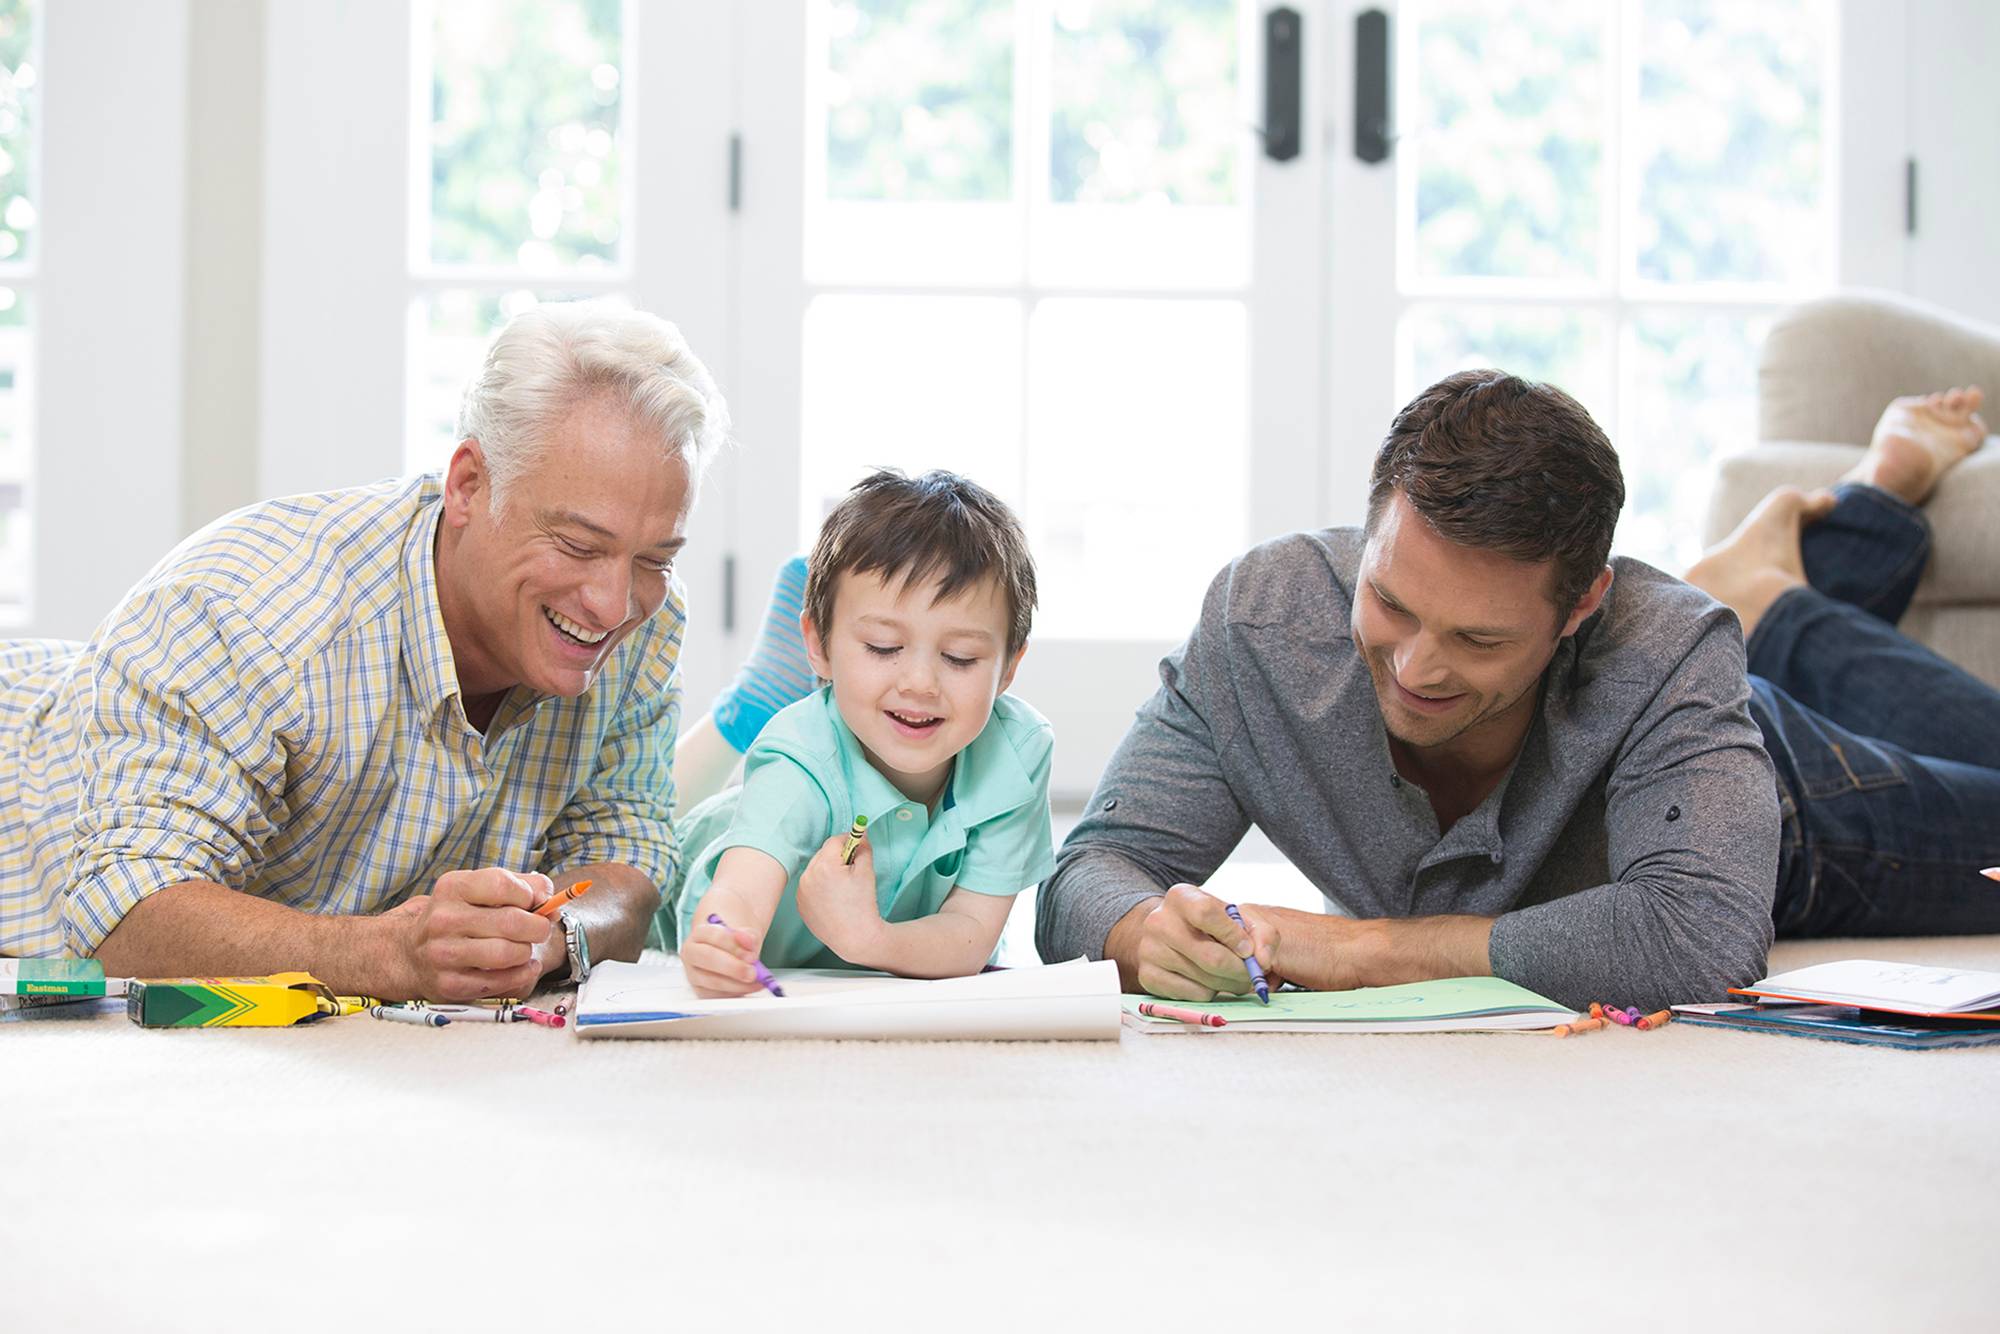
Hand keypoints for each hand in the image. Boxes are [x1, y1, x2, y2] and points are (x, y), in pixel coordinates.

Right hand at [379, 868, 555, 1001]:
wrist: (412, 953)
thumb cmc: (460, 917)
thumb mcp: (482, 889)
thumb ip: (524, 885)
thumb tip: (551, 900)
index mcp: (453, 888)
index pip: (503, 884)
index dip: (529, 895)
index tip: (532, 903)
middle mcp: (443, 919)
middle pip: (512, 922)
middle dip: (537, 927)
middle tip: (538, 929)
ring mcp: (444, 954)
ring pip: (509, 953)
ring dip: (527, 952)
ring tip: (522, 948)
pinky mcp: (450, 984)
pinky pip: (502, 981)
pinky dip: (522, 974)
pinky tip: (522, 966)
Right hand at [681, 912, 763, 997]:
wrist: (732, 953)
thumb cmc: (735, 943)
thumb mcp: (745, 934)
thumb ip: (749, 936)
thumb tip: (748, 940)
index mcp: (700, 933)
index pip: (714, 936)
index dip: (734, 946)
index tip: (751, 955)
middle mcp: (692, 952)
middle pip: (708, 958)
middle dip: (734, 967)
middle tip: (753, 973)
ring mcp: (694, 973)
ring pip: (712, 981)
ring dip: (737, 984)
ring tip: (756, 981)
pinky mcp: (701, 991)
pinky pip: (717, 996)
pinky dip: (736, 993)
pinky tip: (749, 988)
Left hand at [794, 833, 885, 963]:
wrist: (854, 937)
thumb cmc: (863, 905)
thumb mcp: (866, 872)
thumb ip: (863, 848)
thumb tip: (860, 835)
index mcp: (825, 866)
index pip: (834, 841)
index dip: (848, 841)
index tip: (858, 846)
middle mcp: (808, 876)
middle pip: (823, 853)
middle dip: (838, 857)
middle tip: (853, 869)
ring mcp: (801, 891)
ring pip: (815, 869)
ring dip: (827, 870)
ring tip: (843, 888)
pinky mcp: (800, 903)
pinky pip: (809, 885)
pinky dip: (820, 886)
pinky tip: (833, 898)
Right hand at [1130, 883, 1283, 1002]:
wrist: (1171, 934)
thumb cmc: (1210, 925)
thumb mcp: (1237, 918)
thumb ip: (1262, 934)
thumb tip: (1262, 961)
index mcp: (1181, 897)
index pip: (1206, 914)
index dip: (1233, 935)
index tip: (1248, 950)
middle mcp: (1159, 921)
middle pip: (1210, 956)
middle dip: (1240, 970)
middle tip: (1252, 974)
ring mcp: (1150, 950)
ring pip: (1205, 980)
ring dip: (1230, 983)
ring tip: (1234, 975)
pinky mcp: (1148, 977)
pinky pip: (1194, 995)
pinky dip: (1212, 992)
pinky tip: (1211, 980)